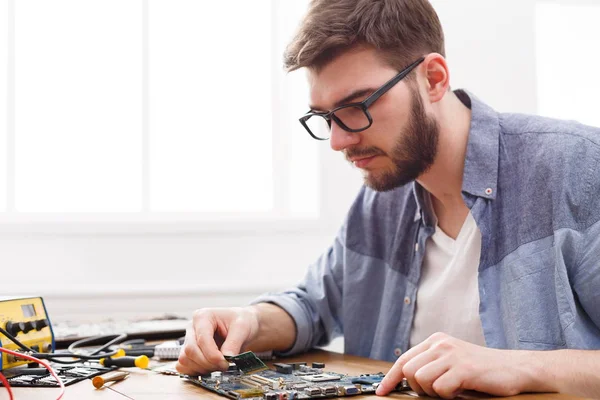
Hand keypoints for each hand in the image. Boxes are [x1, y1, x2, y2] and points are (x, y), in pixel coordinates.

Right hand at [175, 307, 259, 374]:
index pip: (202, 339)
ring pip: (185, 360)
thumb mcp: (242, 327)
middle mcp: (192, 327)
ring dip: (202, 368)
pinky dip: (195, 371)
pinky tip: (209, 368)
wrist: (243, 326)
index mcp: (203, 316)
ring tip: (218, 366)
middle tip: (224, 366)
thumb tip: (226, 358)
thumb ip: (233, 343)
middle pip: (190, 351)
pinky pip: (183, 366)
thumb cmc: (241, 321)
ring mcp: (188, 340)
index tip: (225, 363)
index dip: (212, 355)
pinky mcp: (188, 352)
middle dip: (208, 363)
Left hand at [376, 332, 533, 398]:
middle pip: (409, 372)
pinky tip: (461, 391)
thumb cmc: (482, 371)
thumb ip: (431, 366)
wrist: (516, 369)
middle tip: (438, 392)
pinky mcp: (463, 368)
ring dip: (434, 393)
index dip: (390, 378)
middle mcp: (440, 344)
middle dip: (419, 389)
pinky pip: (440, 389)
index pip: (403, 360)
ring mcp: (451, 355)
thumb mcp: (451, 362)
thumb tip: (405, 383)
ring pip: (421, 380)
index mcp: (435, 342)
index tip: (382, 392)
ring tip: (451, 390)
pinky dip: (448, 396)